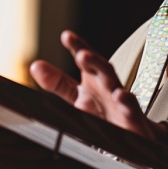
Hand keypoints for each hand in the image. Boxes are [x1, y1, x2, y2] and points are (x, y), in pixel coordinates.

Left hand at [30, 30, 167, 143]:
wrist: (132, 132)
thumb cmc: (103, 110)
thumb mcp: (78, 96)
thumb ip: (58, 82)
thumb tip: (35, 66)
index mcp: (94, 78)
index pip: (85, 59)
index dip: (77, 46)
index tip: (67, 36)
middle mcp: (107, 85)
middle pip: (101, 68)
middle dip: (92, 60)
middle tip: (81, 53)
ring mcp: (120, 101)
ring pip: (116, 85)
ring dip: (107, 76)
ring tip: (96, 69)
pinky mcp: (132, 118)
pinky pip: (131, 109)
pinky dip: (126, 102)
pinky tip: (120, 96)